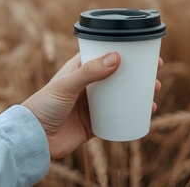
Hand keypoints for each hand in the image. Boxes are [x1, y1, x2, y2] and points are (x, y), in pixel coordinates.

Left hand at [21, 52, 163, 159]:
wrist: (34, 139)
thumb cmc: (43, 105)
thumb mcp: (66, 84)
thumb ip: (89, 72)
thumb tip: (117, 58)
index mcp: (79, 69)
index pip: (104, 54)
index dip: (123, 51)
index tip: (142, 50)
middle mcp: (88, 85)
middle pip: (118, 75)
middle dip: (137, 73)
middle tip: (155, 71)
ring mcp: (92, 104)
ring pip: (121, 95)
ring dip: (138, 92)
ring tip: (154, 91)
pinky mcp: (95, 123)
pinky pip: (118, 117)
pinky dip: (133, 113)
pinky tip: (147, 111)